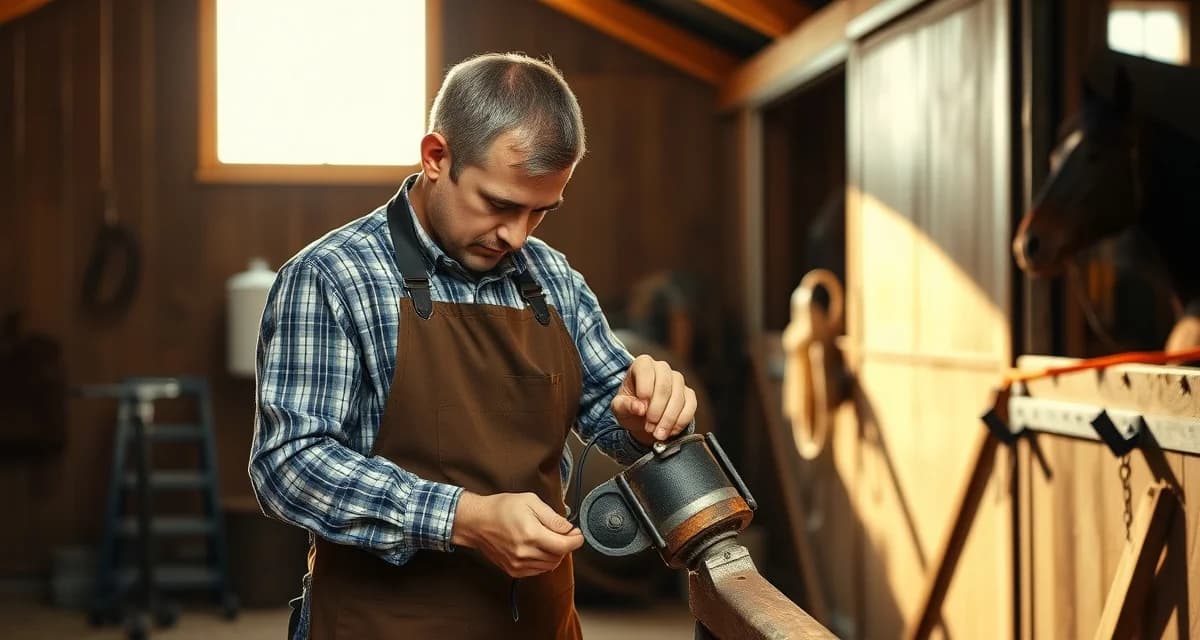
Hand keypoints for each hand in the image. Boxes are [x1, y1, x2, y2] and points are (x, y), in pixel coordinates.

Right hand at [450, 491, 582, 577]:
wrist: (477, 522)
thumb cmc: (502, 508)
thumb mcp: (531, 502)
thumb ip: (553, 517)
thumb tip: (569, 529)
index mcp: (531, 534)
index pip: (564, 546)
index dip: (576, 540)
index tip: (578, 534)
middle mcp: (525, 553)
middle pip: (559, 556)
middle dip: (565, 545)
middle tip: (563, 533)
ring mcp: (519, 564)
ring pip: (550, 565)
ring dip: (555, 554)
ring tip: (548, 539)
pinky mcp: (514, 570)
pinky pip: (538, 570)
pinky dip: (544, 561)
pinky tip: (538, 548)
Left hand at [610, 354, 696, 443]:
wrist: (643, 418)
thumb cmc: (630, 407)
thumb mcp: (619, 407)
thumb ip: (625, 405)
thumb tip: (639, 408)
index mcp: (642, 365)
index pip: (645, 369)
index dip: (644, 389)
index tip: (641, 408)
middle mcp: (662, 368)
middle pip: (664, 385)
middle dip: (657, 409)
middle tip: (649, 427)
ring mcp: (677, 380)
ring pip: (678, 397)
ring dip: (668, 419)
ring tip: (657, 433)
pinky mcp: (689, 394)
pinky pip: (690, 406)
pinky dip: (681, 421)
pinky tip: (670, 431)